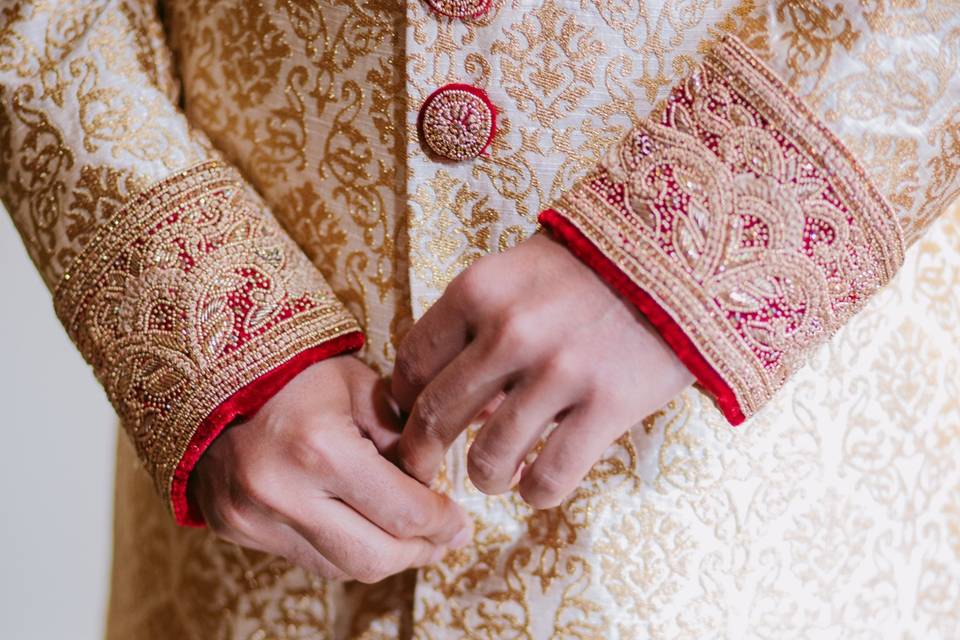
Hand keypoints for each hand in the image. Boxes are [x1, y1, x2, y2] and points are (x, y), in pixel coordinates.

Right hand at [190, 355, 471, 582]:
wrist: (211, 369)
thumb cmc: (294, 370)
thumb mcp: (361, 388)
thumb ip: (402, 441)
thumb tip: (435, 490)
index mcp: (321, 449)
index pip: (404, 513)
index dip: (443, 523)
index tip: (459, 521)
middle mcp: (282, 493)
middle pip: (374, 558)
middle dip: (419, 551)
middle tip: (442, 536)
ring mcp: (252, 517)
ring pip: (340, 568)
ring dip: (382, 556)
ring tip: (406, 534)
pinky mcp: (234, 528)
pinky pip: (306, 559)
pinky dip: (342, 549)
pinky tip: (360, 525)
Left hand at [393, 233, 693, 508]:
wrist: (680, 257)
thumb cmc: (589, 267)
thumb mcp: (517, 275)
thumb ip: (475, 327)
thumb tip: (452, 402)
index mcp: (478, 291)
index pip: (411, 364)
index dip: (401, 402)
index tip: (408, 419)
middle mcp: (510, 332)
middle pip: (436, 416)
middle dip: (421, 453)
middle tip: (426, 468)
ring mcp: (560, 371)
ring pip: (489, 458)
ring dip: (484, 478)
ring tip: (495, 475)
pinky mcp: (609, 405)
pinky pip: (551, 477)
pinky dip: (536, 493)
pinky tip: (538, 484)